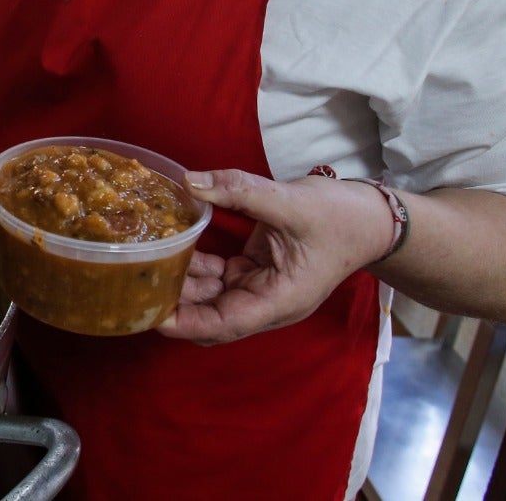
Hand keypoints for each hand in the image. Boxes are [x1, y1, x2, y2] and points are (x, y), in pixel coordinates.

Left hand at [158, 169, 396, 344]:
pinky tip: (173, 246)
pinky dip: (196, 265)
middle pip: (211, 315)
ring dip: (182, 282)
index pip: (223, 324)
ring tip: (145, 263)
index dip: (185, 322)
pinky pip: (219, 276)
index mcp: (280, 300)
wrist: (370, 217)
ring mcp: (261, 287)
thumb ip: (238, 191)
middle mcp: (267, 302)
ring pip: (211, 296)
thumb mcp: (289, 201)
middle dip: (175, 304)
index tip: (149, 312)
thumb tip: (190, 181)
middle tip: (135, 284)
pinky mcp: (257, 270)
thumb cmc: (340, 217)